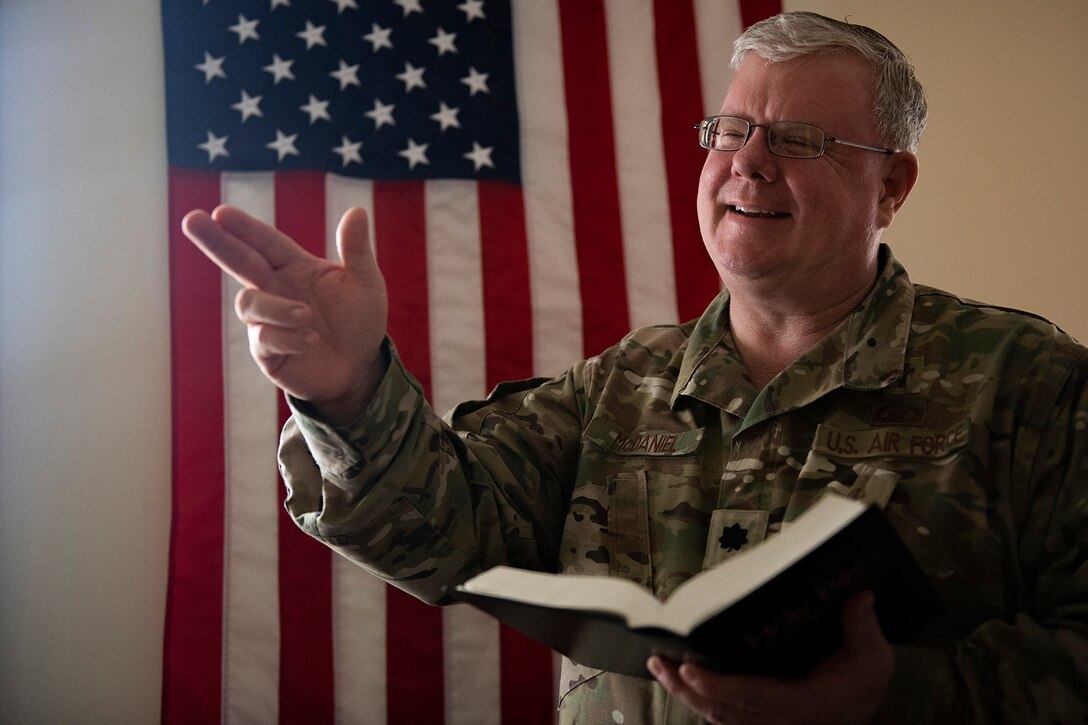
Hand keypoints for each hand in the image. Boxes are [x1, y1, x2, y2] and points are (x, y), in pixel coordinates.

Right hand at [182, 205, 387, 422]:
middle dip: (216, 242)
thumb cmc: (360, 321)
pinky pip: (264, 339)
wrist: (361, 369)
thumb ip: (357, 250)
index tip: (221, 212)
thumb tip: (357, 211)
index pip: (265, 242)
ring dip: (275, 307)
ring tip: (306, 315)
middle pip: (238, 261)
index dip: (245, 228)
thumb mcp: (366, 283)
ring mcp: (267, 321)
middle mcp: (275, 290)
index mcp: (295, 267)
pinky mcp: (268, 353)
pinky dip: (286, 337)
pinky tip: (310, 339)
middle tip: (192, 220)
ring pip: (250, 304)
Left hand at [648, 592, 893, 724]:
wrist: (865, 711)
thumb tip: (860, 597)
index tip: (689, 670)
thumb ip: (863, 629)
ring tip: (659, 665)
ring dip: (685, 693)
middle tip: (659, 661)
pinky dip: (698, 698)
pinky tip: (679, 679)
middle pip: (722, 710)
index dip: (718, 686)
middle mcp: (778, 720)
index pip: (753, 696)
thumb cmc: (864, 683)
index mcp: (803, 704)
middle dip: (686, 688)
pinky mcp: (758, 721)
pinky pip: (722, 715)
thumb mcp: (873, 658)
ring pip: (717, 715)